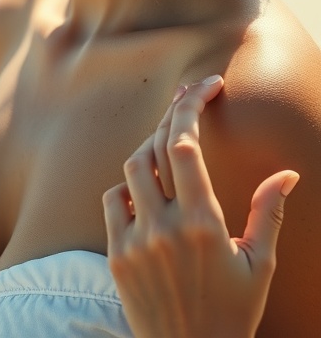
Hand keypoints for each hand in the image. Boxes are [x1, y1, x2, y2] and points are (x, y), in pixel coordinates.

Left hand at [102, 76, 298, 337]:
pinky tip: (148, 187)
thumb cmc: (232, 313)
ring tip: (171, 141)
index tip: (208, 86)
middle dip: (173, 115)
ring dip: (151, 148)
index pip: (185, 145)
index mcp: (203, 224)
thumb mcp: (259, 265)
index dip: (192, 106)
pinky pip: (113, 201)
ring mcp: (135, 241)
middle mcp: (164, 227)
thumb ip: (269, 213)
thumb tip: (288, 174)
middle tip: (189, 97)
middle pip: (156, 147)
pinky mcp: (117, 256)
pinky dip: (129, 187)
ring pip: (131, 169)